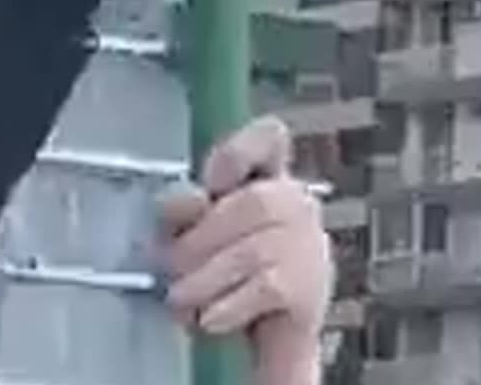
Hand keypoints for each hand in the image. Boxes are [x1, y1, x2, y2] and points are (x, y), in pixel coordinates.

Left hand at [158, 117, 331, 384]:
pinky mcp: (311, 289)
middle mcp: (296, 204)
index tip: (213, 181)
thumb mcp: (195, 239)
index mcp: (265, 179)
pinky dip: (228, 305)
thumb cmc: (225, 279)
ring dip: (204, 279)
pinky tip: (210, 317)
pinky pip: (264, 287)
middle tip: (169, 267)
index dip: (241, 152)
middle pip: (251, 203)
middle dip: (200, 240)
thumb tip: (187, 198)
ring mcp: (310, 246)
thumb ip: (185, 213)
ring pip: (252, 251)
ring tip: (179, 299)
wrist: (265, 341)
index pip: (269, 140)